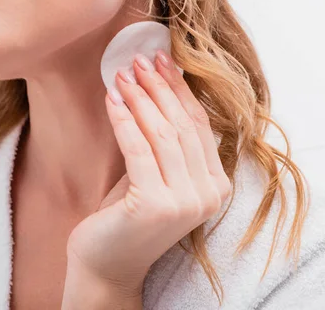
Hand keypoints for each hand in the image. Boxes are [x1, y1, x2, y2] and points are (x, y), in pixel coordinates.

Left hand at [64, 49, 231, 299]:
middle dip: (159, 87)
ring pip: (163, 134)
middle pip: (183, 126)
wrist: (107, 263)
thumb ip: (167, 143)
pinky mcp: (155, 204)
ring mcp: (185, 202)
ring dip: (140, 99)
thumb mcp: (157, 174)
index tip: (163, 60)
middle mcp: (209, 195)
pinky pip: (138, 149)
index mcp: (217, 186)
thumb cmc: (129, 216)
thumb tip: (160, 86)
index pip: (200, 126)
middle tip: (139, 59)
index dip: (180, 90)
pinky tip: (111, 99)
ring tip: (122, 75)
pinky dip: (124, 120)